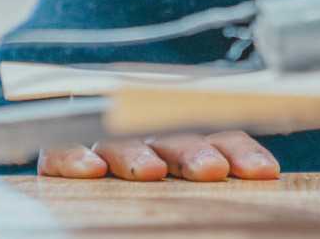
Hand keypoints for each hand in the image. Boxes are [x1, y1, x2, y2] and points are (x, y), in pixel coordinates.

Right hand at [38, 131, 279, 181]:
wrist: (57, 150)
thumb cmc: (145, 168)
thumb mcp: (180, 169)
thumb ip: (208, 170)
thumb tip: (261, 182)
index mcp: (181, 140)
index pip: (217, 136)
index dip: (240, 151)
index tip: (263, 173)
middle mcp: (145, 137)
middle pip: (171, 137)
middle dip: (193, 152)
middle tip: (211, 170)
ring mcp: (101, 144)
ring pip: (119, 141)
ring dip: (136, 154)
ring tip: (151, 171)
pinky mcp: (56, 153)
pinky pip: (61, 151)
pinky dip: (74, 157)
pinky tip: (91, 170)